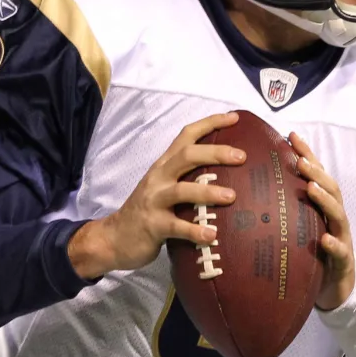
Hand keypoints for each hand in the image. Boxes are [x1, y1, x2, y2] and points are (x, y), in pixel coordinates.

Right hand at [68, 112, 245, 277]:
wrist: (114, 238)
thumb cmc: (148, 212)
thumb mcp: (164, 187)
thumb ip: (189, 179)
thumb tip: (230, 177)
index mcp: (164, 165)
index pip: (186, 136)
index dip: (210, 123)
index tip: (235, 118)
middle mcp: (159, 177)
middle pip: (187, 156)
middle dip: (216, 153)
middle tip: (241, 157)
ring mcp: (154, 200)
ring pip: (182, 190)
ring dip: (208, 192)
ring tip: (232, 196)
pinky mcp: (153, 225)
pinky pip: (176, 227)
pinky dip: (195, 231)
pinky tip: (212, 235)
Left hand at [290, 132, 354, 310]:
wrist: (334, 289)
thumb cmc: (312, 255)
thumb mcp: (297, 228)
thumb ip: (283, 208)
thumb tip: (248, 188)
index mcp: (323, 207)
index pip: (317, 175)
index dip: (306, 154)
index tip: (290, 135)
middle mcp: (334, 218)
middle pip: (331, 188)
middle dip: (317, 172)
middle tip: (300, 160)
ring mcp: (341, 238)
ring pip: (338, 214)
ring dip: (325, 199)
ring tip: (311, 188)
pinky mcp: (343, 262)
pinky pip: (340, 252)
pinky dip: (333, 244)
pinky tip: (324, 240)